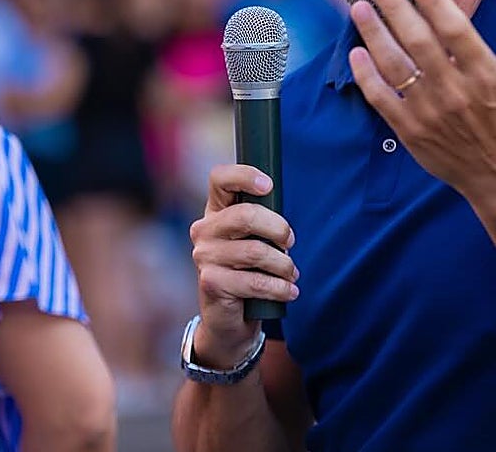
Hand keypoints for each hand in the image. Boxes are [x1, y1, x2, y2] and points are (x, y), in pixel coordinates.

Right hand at [189, 164, 296, 366]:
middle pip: (246, 215)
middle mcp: (203, 230)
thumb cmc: (247, 273)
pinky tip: (289, 292)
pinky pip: (255, 281)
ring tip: (291, 274)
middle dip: (279, 229)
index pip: (219, 179)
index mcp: (214, 212)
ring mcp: (204, 256)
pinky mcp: (211, 282)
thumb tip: (285, 224)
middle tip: (290, 243)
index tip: (268, 186)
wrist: (229, 320)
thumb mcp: (253, 242)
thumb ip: (263, 224)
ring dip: (284, 265)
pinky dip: (280, 288)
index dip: (244, 176)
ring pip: (256, 251)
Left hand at [348, 0, 495, 197]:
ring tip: (359, 10)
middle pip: (418, 42)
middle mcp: (455, 91)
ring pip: (394, 67)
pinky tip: (356, 52)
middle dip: (395, 9)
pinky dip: (366, 76)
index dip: (434, 3)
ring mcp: (429, 112)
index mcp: (486, 74)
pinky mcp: (410, 130)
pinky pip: (381, 99)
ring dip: (374, 36)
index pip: (455, 30)